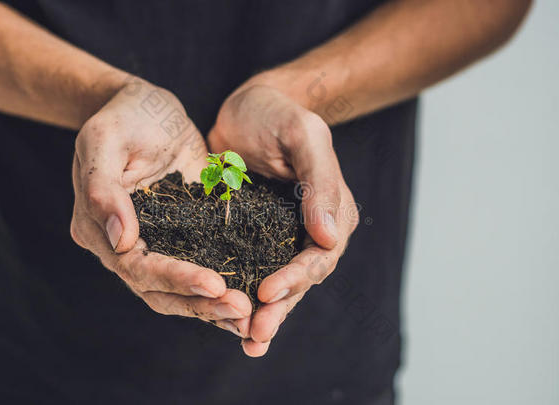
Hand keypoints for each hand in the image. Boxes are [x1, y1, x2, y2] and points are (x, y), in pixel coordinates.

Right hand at [70, 78, 250, 335]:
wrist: (147, 107)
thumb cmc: (123, 116)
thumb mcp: (105, 140)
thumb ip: (103, 189)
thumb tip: (121, 241)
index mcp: (98, 228)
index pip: (136, 267)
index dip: (175, 278)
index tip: (215, 284)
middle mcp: (125, 245)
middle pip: (159, 290)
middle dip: (200, 303)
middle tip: (242, 309)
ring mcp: (156, 242)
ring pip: (180, 289)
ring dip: (212, 306)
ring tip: (250, 314)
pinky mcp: (183, 234)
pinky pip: (201, 266)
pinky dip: (220, 288)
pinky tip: (251, 300)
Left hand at [208, 84, 358, 355]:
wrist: (247, 106)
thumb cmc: (278, 114)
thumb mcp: (303, 136)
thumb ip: (321, 182)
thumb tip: (332, 236)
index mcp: (333, 212)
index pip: (319, 256)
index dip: (295, 279)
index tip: (267, 293)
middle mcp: (310, 231)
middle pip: (299, 280)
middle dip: (279, 309)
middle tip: (255, 334)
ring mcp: (280, 236)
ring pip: (275, 283)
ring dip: (262, 313)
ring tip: (245, 341)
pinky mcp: (251, 235)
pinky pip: (248, 269)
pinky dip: (241, 293)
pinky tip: (225, 316)